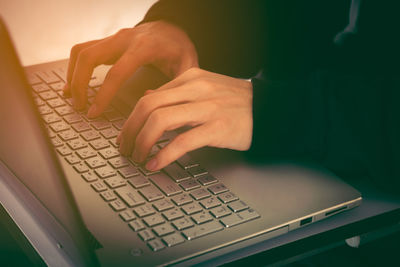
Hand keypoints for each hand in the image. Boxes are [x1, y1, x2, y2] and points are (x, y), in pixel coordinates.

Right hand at [63, 20, 197, 116]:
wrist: (173, 28)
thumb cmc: (178, 49)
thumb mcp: (186, 67)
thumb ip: (173, 85)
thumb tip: (149, 100)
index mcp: (144, 47)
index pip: (117, 72)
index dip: (103, 94)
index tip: (94, 112)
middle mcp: (124, 39)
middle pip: (89, 57)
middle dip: (78, 83)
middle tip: (79, 107)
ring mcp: (114, 38)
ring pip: (81, 51)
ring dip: (72, 74)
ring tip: (71, 97)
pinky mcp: (109, 42)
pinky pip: (84, 50)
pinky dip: (74, 66)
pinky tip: (73, 83)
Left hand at [117, 68, 252, 170]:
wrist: (268, 108)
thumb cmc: (234, 101)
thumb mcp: (204, 87)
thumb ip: (175, 92)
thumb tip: (147, 98)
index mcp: (190, 78)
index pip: (149, 96)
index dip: (131, 119)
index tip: (126, 135)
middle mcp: (196, 89)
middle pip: (148, 106)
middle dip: (130, 130)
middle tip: (126, 148)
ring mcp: (207, 108)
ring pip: (161, 121)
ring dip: (142, 142)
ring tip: (138, 156)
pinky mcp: (217, 128)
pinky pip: (183, 142)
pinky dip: (164, 155)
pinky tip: (155, 164)